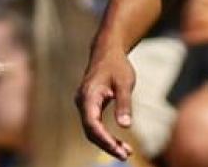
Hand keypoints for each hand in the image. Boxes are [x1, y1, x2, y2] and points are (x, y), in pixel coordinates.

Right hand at [75, 44, 136, 159]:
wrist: (107, 52)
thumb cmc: (117, 65)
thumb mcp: (125, 82)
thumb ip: (124, 104)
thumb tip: (126, 126)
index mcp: (88, 96)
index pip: (92, 124)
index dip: (105, 140)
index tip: (119, 150)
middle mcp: (82, 103)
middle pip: (91, 131)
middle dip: (107, 145)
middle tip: (125, 155)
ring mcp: (84, 105)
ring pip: (92, 130)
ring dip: (106, 142)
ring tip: (125, 152)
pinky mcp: (89, 106)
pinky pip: (94, 125)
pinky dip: (105, 135)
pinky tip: (118, 142)